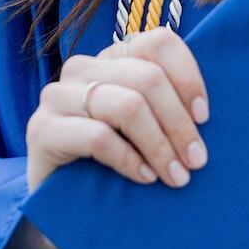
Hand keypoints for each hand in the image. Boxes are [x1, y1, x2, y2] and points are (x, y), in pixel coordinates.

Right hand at [26, 26, 210, 195]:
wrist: (63, 205)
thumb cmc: (115, 163)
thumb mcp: (145, 127)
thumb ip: (167, 105)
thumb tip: (207, 112)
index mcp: (112, 58)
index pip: (158, 43)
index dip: (188, 76)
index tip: (205, 117)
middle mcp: (82, 68)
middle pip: (148, 78)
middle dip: (179, 123)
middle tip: (196, 161)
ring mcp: (57, 96)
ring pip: (127, 106)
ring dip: (159, 145)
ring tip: (176, 176)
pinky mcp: (41, 129)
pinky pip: (98, 137)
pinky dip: (129, 159)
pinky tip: (145, 177)